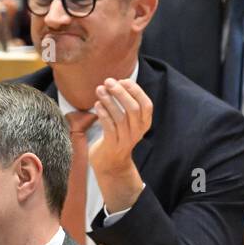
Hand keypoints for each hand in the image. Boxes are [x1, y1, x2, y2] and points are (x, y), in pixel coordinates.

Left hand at [90, 76, 151, 212]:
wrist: (111, 164)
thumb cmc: (117, 135)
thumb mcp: (127, 121)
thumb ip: (125, 104)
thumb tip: (115, 82)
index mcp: (144, 123)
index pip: (146, 104)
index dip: (135, 91)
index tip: (122, 80)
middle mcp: (137, 131)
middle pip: (133, 109)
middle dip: (120, 93)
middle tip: (108, 81)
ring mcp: (125, 139)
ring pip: (120, 117)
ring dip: (109, 101)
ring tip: (99, 90)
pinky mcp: (112, 145)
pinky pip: (109, 127)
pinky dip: (103, 114)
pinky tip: (97, 105)